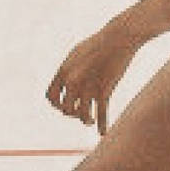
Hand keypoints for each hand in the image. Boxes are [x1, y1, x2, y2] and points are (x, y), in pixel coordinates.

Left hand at [46, 16, 146, 134]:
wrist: (118, 38)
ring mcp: (88, 86)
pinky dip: (102, 125)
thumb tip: (64, 80)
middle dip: (71, 113)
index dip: (57, 104)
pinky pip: (100, 114)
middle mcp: (72, 81)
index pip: (51, 97)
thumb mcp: (77, 53)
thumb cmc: (99, 44)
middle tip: (80, 112)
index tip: (66, 104)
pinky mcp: (104, 90)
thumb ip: (69, 68)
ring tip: (90, 121)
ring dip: (86, 120)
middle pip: (65, 109)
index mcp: (63, 71)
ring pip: (82, 115)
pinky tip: (103, 132)